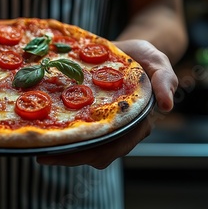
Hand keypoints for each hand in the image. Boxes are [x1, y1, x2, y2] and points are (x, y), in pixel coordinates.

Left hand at [37, 39, 177, 168]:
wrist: (128, 51)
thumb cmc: (144, 58)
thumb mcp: (158, 61)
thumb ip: (165, 79)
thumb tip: (168, 105)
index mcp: (138, 123)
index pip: (117, 146)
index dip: (95, 153)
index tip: (71, 152)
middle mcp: (121, 130)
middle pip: (96, 154)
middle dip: (71, 157)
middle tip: (44, 155)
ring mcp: (105, 126)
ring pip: (85, 148)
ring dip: (63, 151)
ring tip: (39, 149)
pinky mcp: (91, 118)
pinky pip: (78, 133)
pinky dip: (62, 135)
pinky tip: (43, 130)